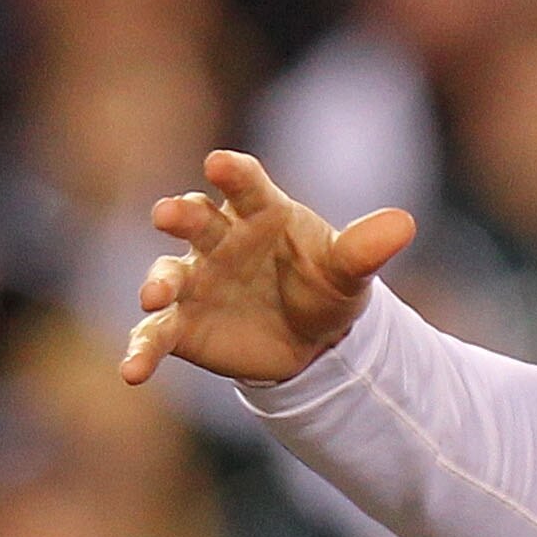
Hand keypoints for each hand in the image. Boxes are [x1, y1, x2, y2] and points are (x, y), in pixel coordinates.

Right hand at [120, 150, 415, 385]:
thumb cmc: (324, 286)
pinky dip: (140, 351)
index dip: (233, 173)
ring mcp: (194, 281)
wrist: (312, 340)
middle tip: (170, 214)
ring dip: (157, 283)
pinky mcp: (181, 324)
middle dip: (180, 215)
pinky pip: (155, 335)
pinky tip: (131, 371)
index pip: (246, 186)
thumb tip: (405, 223)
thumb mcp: (348, 271)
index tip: (221, 164)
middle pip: (194, 220)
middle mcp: (218, 240)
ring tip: (154, 296)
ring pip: (167, 275)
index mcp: (260, 213)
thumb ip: (365, 248)